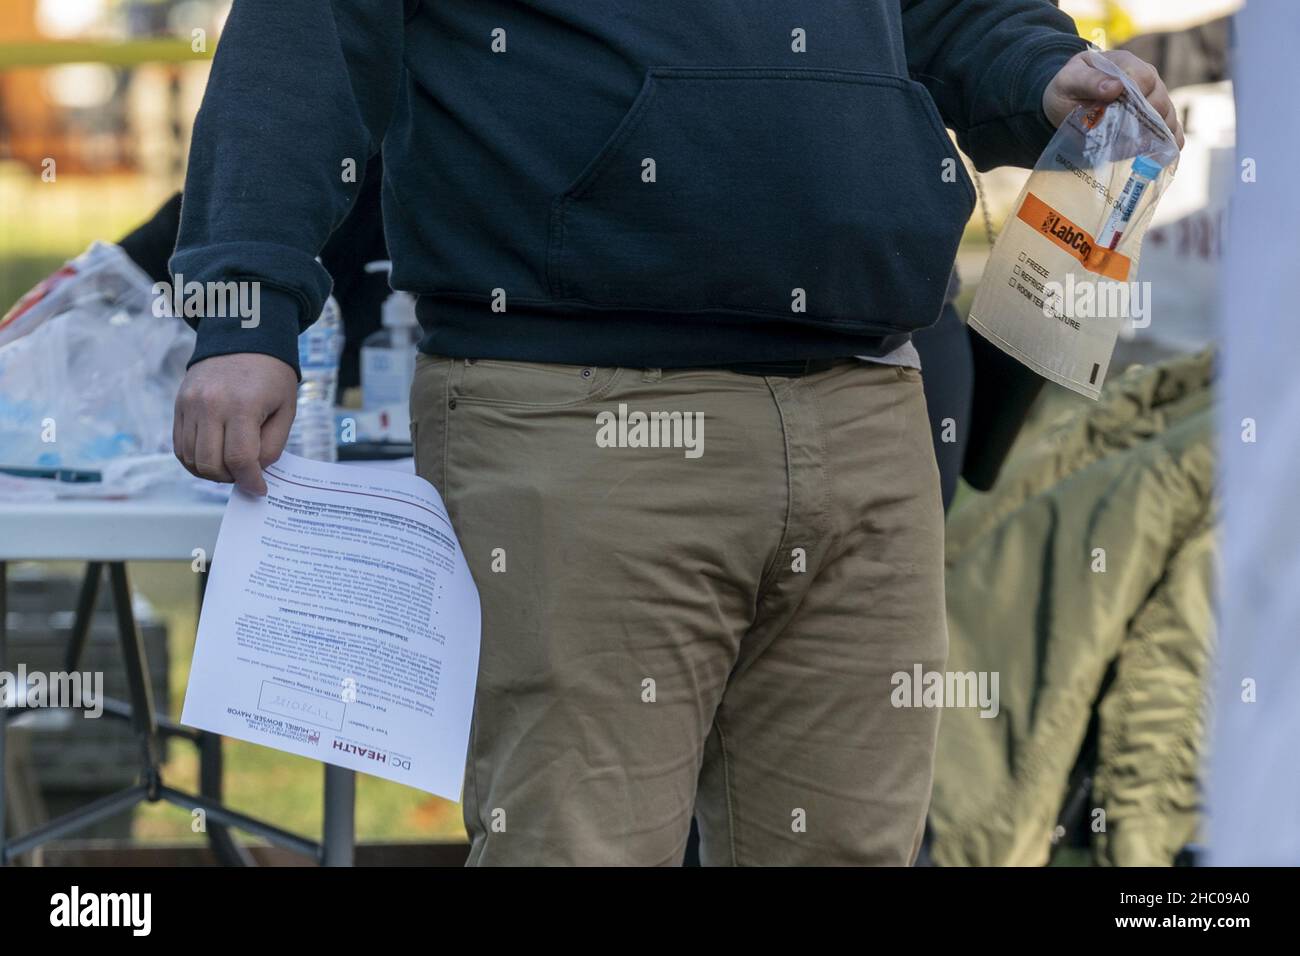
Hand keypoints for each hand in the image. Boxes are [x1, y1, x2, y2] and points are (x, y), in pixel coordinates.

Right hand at [173, 352, 297, 494]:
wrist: (242, 338)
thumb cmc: (271, 377)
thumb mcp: (286, 409)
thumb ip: (272, 445)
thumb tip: (254, 473)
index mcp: (242, 405)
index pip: (239, 458)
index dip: (250, 481)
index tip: (259, 489)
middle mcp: (210, 405)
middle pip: (211, 463)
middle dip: (230, 478)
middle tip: (245, 474)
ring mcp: (189, 405)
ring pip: (191, 459)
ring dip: (211, 472)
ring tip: (230, 464)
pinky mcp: (178, 405)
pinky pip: (179, 446)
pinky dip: (195, 460)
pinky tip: (213, 456)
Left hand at [1043, 49, 1185, 148]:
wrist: (1067, 102)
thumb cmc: (1068, 88)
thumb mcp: (1069, 81)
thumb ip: (1089, 81)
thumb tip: (1116, 87)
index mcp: (1125, 65)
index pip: (1143, 77)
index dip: (1137, 94)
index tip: (1124, 112)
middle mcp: (1145, 80)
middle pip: (1159, 99)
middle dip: (1146, 120)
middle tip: (1126, 137)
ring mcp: (1153, 100)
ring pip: (1167, 116)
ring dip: (1156, 134)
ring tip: (1137, 149)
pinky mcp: (1154, 119)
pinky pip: (1171, 130)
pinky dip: (1168, 144)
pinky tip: (1158, 156)